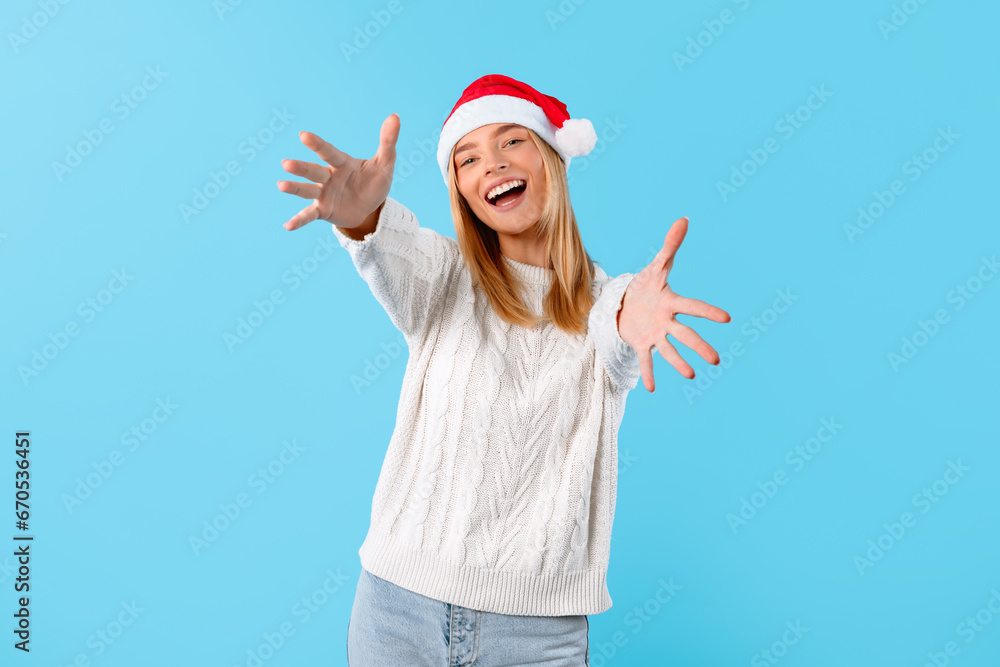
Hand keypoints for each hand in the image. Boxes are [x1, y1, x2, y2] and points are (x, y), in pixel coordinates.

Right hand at [278, 113, 399, 230]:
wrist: (370, 208)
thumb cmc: (373, 181)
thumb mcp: (385, 163)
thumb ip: (388, 141)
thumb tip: (395, 116)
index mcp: (341, 163)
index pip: (329, 152)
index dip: (317, 145)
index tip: (303, 135)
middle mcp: (328, 177)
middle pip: (314, 171)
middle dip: (301, 168)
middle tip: (286, 164)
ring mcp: (324, 194)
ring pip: (308, 190)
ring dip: (295, 188)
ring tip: (281, 185)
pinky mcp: (323, 211)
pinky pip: (309, 215)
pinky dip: (299, 220)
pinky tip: (287, 226)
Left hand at [617, 216, 730, 390]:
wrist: (627, 301)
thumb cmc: (646, 284)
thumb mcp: (655, 265)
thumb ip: (670, 246)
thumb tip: (684, 219)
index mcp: (671, 302)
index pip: (693, 306)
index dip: (708, 311)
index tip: (727, 318)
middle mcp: (666, 321)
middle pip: (685, 334)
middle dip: (699, 346)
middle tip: (715, 360)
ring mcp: (655, 334)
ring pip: (668, 350)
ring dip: (679, 363)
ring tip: (691, 375)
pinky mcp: (640, 343)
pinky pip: (644, 360)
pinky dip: (648, 373)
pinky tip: (651, 388)